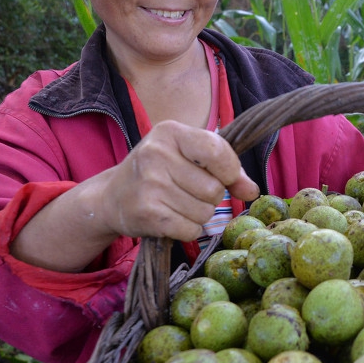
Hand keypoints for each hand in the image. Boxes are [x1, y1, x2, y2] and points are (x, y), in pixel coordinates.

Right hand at [96, 120, 259, 240]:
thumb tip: (252, 191)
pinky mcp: (147, 213)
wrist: (111, 197)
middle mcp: (157, 154)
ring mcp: (150, 184)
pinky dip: (187, 229)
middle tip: (188, 193)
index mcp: (170, 132)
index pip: (218, 152)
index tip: (225, 178)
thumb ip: (225, 169)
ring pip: (205, 213)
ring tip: (176, 205)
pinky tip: (170, 218)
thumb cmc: (158, 173)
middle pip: (215, 190)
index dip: (231, 172)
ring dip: (198, 215)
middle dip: (210, 198)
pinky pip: (191, 230)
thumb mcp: (187, 157)